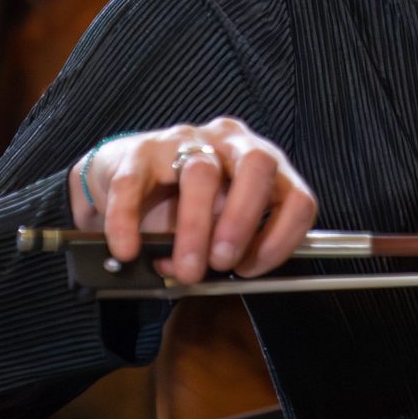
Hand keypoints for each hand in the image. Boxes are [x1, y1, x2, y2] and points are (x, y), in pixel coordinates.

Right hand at [70, 119, 318, 284]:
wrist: (121, 179)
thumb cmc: (180, 207)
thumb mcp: (215, 229)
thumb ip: (223, 251)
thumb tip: (216, 277)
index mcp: (261, 166)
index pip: (295, 196)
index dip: (282, 238)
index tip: (251, 270)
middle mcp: (231, 144)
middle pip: (257, 166)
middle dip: (244, 220)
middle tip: (222, 262)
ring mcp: (186, 140)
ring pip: (200, 173)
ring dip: (193, 228)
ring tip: (181, 268)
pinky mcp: (140, 150)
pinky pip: (135, 184)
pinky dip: (128, 222)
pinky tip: (127, 250)